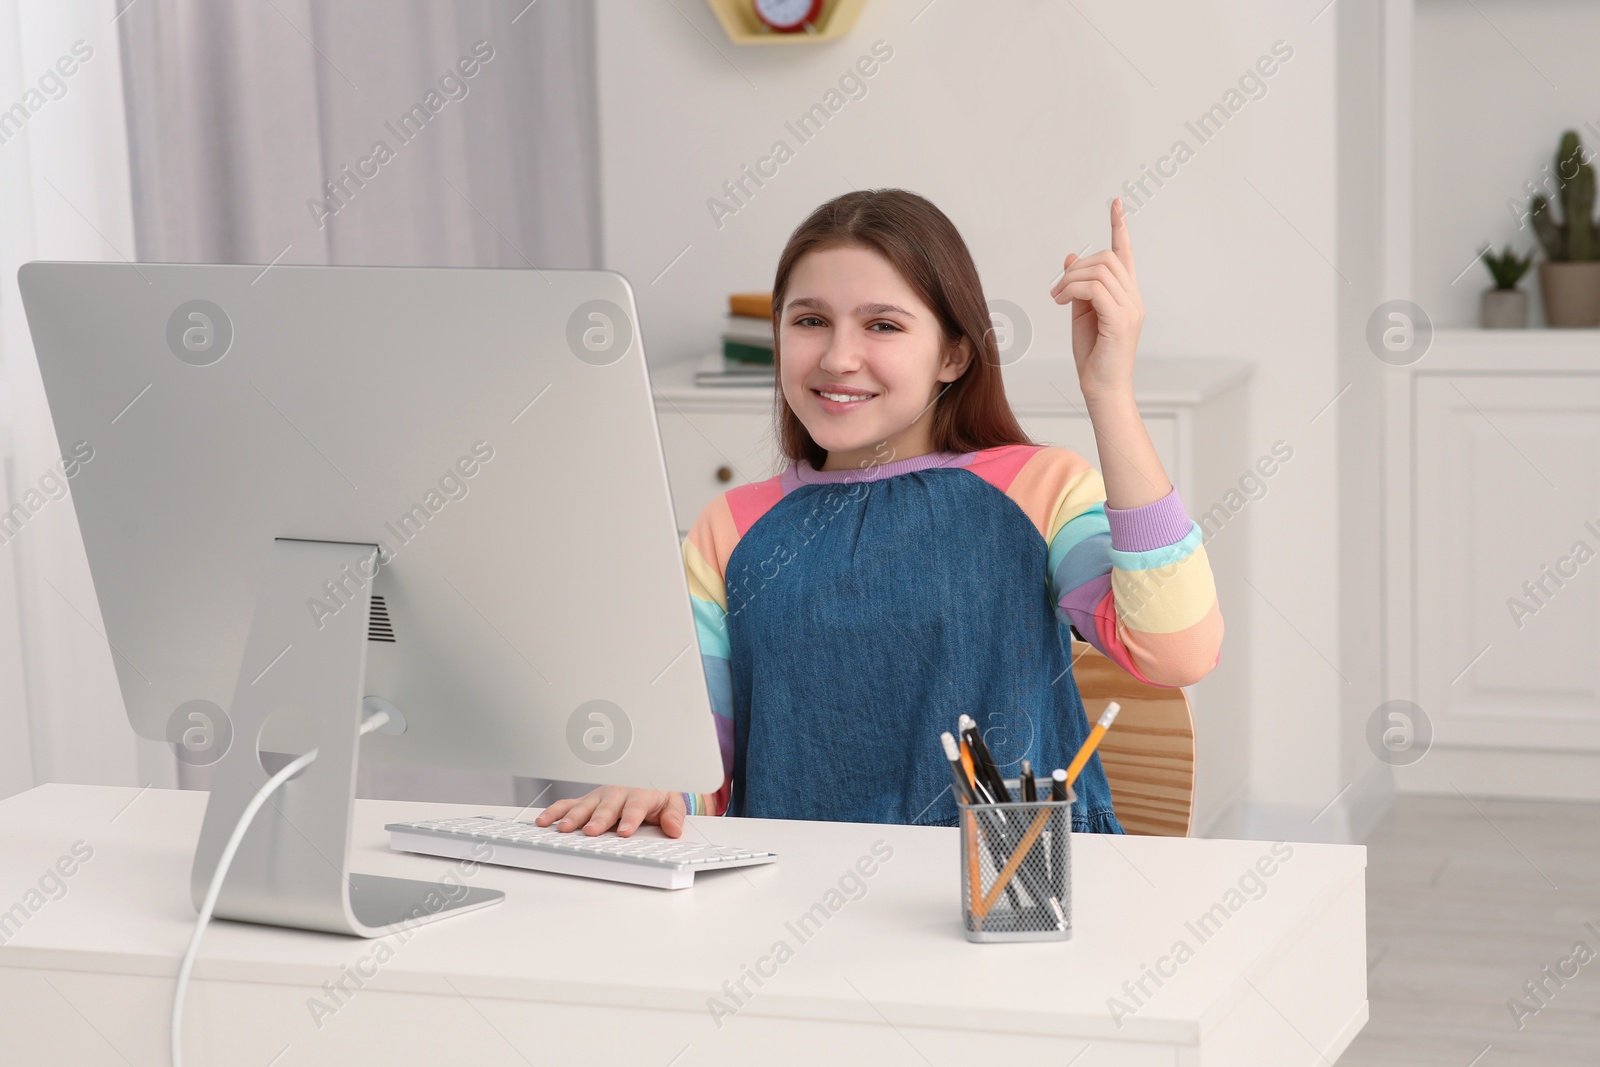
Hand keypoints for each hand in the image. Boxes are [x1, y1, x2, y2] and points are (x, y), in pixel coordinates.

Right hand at [533, 785, 686, 837]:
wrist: (648, 780)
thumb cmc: (657, 795)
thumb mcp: (672, 803)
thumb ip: (673, 816)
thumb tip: (675, 829)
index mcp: (640, 794)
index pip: (635, 808)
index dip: (629, 819)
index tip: (624, 832)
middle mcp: (617, 793)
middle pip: (606, 808)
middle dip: (598, 819)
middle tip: (591, 831)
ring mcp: (599, 796)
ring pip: (584, 806)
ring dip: (572, 817)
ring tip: (563, 828)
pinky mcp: (587, 800)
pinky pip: (568, 804)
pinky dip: (555, 812)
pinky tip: (544, 821)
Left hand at [1049, 197, 1143, 404]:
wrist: (1102, 388)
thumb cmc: (1093, 355)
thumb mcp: (1081, 314)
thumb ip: (1077, 286)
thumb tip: (1071, 256)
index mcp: (1126, 295)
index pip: (1125, 254)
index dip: (1120, 227)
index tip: (1116, 203)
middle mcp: (1133, 298)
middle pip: (1106, 258)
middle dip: (1076, 267)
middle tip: (1056, 289)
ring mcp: (1130, 308)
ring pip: (1099, 271)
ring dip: (1070, 279)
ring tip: (1056, 298)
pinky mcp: (1121, 320)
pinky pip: (1095, 289)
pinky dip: (1073, 290)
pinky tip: (1061, 302)